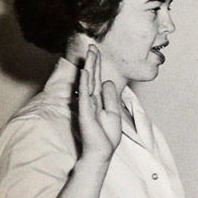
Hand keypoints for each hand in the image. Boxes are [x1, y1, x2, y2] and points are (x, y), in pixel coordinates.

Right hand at [76, 45, 121, 161]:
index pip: (97, 79)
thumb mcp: (113, 113)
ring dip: (89, 67)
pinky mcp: (84, 112)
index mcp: (97, 100)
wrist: (101, 151)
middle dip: (93, 61)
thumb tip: (107, 81)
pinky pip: (84, 94)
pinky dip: (85, 82)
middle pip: (92, 77)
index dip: (97, 66)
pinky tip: (85, 71)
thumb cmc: (106, 135)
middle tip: (92, 46)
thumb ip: (110, 97)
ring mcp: (86, 105)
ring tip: (90, 53)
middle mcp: (90, 100)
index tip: (97, 51)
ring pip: (88, 82)